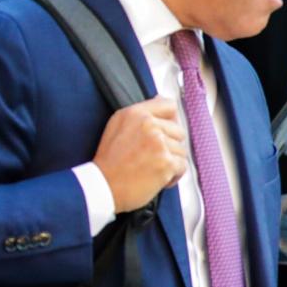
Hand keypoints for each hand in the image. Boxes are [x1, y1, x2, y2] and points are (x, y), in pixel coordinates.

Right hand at [92, 97, 187, 212]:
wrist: (103, 187)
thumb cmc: (109, 161)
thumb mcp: (117, 126)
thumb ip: (140, 113)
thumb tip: (159, 99)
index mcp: (136, 114)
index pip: (169, 105)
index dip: (172, 120)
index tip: (167, 132)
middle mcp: (149, 125)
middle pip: (179, 131)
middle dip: (170, 146)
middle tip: (153, 157)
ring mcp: (159, 143)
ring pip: (181, 150)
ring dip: (171, 162)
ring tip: (152, 169)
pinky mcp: (166, 162)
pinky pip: (182, 166)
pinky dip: (174, 175)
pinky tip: (158, 179)